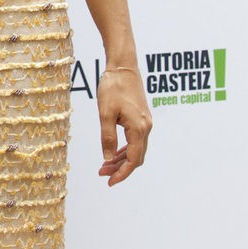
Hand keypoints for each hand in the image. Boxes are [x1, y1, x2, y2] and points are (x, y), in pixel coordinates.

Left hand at [96, 69, 151, 184]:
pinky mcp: (141, 117)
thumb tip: (107, 159)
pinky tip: (113, 152)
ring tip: (104, 166)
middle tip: (102, 174)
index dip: (122, 173)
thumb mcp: (105, 113)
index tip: (110, 182)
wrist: (123, 66)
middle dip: (120, 168)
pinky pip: (135, 140)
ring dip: (121, 159)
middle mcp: (146, 127)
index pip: (133, 160)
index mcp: (138, 128)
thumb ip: (107, 137)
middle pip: (136, 157)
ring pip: (136, 149)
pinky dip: (125, 149)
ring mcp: (145, 122)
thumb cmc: (113, 87)